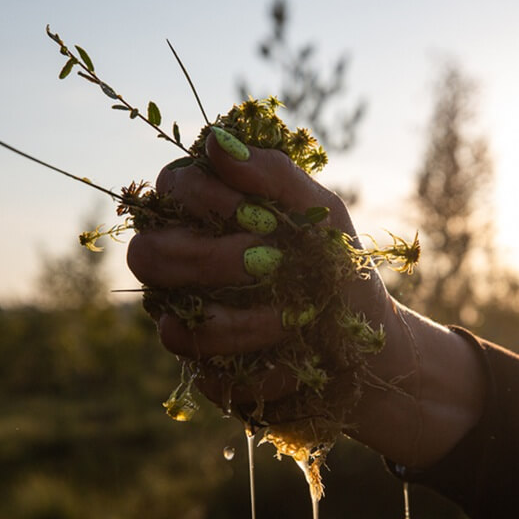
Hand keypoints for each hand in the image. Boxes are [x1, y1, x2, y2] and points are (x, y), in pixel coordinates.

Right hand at [127, 133, 484, 467]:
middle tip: (270, 264)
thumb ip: (275, 176)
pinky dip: (263, 370)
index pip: (171, 190)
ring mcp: (188, 324)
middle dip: (209, 261)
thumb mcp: (323, 216)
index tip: (260, 217)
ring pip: (173, 328)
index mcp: (204, 218)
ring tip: (297, 318)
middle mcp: (182, 270)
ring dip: (240, 324)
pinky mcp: (206, 374)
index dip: (205, 200)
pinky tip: (299, 360)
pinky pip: (209, 376)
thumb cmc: (339, 269)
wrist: (370, 347)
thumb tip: (215, 142)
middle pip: (149, 257)